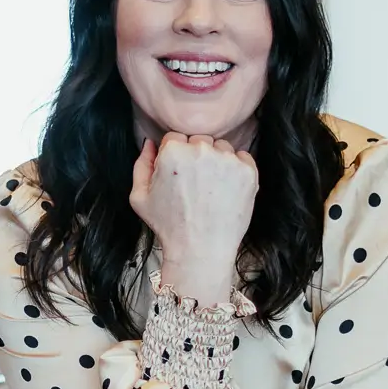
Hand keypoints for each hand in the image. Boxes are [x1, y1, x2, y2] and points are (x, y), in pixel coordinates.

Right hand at [130, 132, 257, 307]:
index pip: (175, 138)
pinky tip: (226, 190)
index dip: (175, 156)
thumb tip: (151, 143)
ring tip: (211, 190)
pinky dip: (236, 169)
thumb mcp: (140, 198)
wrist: (200, 251)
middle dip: (196, 156)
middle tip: (195, 185)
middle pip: (199, 140)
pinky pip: (242, 158)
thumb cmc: (169, 227)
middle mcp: (201, 150)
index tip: (178, 174)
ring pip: (221, 148)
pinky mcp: (247, 171)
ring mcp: (227, 160)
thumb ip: (141, 164)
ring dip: (217, 162)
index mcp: (173, 152)